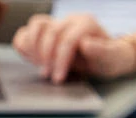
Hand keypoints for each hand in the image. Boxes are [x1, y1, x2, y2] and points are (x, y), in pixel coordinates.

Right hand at [12, 14, 135, 82]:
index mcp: (85, 23)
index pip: (67, 39)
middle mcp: (69, 20)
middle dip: (47, 58)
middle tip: (49, 76)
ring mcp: (56, 23)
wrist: (104, 57)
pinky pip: (27, 32)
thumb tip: (85, 43)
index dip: (60, 60)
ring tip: (40, 65)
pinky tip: (33, 59)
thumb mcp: (111, 58)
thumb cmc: (108, 59)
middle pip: (50, 33)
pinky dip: (24, 45)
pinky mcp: (45, 31)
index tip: (58, 78)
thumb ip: (101, 51)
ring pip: (35, 25)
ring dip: (33, 48)